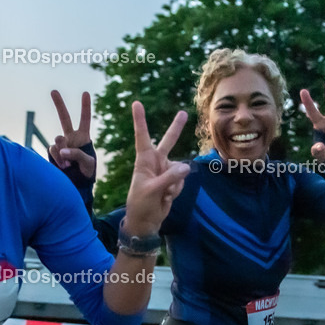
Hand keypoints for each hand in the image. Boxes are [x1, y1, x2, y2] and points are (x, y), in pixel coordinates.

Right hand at [49, 90, 96, 176]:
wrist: (77, 184)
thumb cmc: (87, 173)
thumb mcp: (88, 163)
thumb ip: (77, 154)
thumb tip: (62, 151)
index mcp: (83, 137)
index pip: (84, 119)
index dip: (85, 107)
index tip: (85, 93)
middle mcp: (71, 138)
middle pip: (64, 118)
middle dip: (59, 104)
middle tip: (53, 91)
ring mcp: (61, 145)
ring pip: (58, 139)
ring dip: (62, 149)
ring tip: (68, 164)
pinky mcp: (54, 153)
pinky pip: (53, 150)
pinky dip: (57, 157)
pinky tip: (63, 166)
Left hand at [123, 102, 190, 235]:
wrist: (146, 221)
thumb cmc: (141, 204)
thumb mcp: (152, 190)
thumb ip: (170, 177)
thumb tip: (188, 166)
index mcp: (143, 160)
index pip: (142, 137)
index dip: (140, 120)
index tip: (136, 103)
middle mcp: (155, 162)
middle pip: (168, 141)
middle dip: (176, 128)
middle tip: (183, 113)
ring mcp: (165, 171)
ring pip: (180, 170)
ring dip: (174, 184)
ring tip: (162, 195)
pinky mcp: (173, 181)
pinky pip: (181, 182)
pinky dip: (176, 191)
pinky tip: (167, 198)